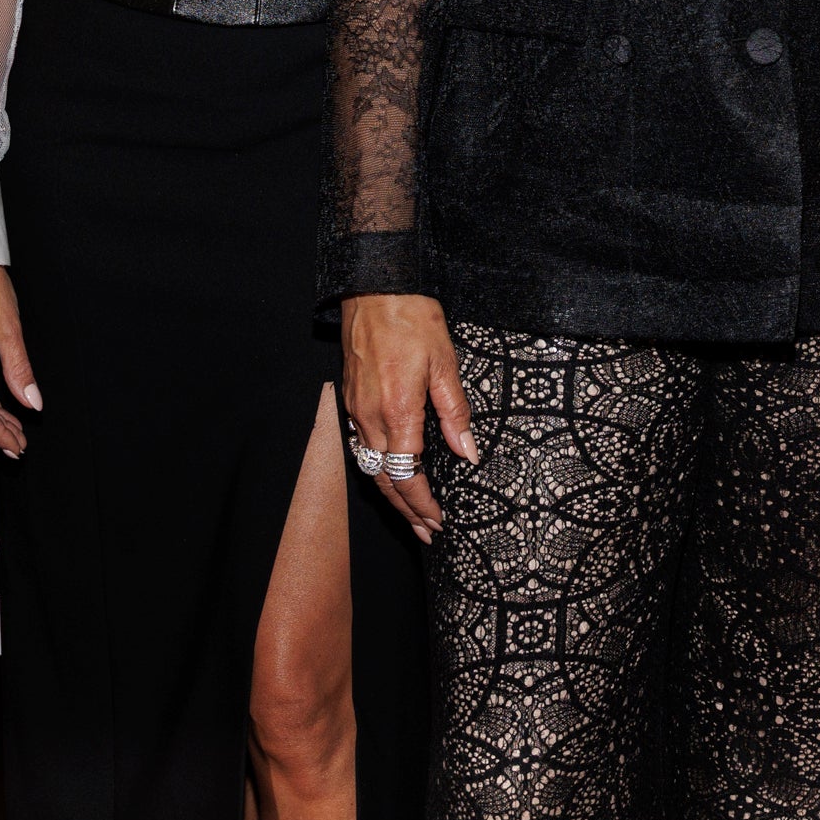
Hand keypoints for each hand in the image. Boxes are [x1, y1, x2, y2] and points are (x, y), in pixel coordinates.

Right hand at [341, 294, 475, 542]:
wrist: (375, 287)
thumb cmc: (412, 319)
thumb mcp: (445, 363)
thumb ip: (456, 413)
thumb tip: (468, 453)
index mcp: (397, 412)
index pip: (408, 475)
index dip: (423, 504)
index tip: (438, 523)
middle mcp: (371, 417)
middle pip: (385, 480)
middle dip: (407, 511)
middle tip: (427, 532)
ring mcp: (356, 410)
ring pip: (371, 466)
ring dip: (391, 494)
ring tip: (411, 514)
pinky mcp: (351, 400)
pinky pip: (363, 446)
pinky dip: (378, 468)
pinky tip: (391, 473)